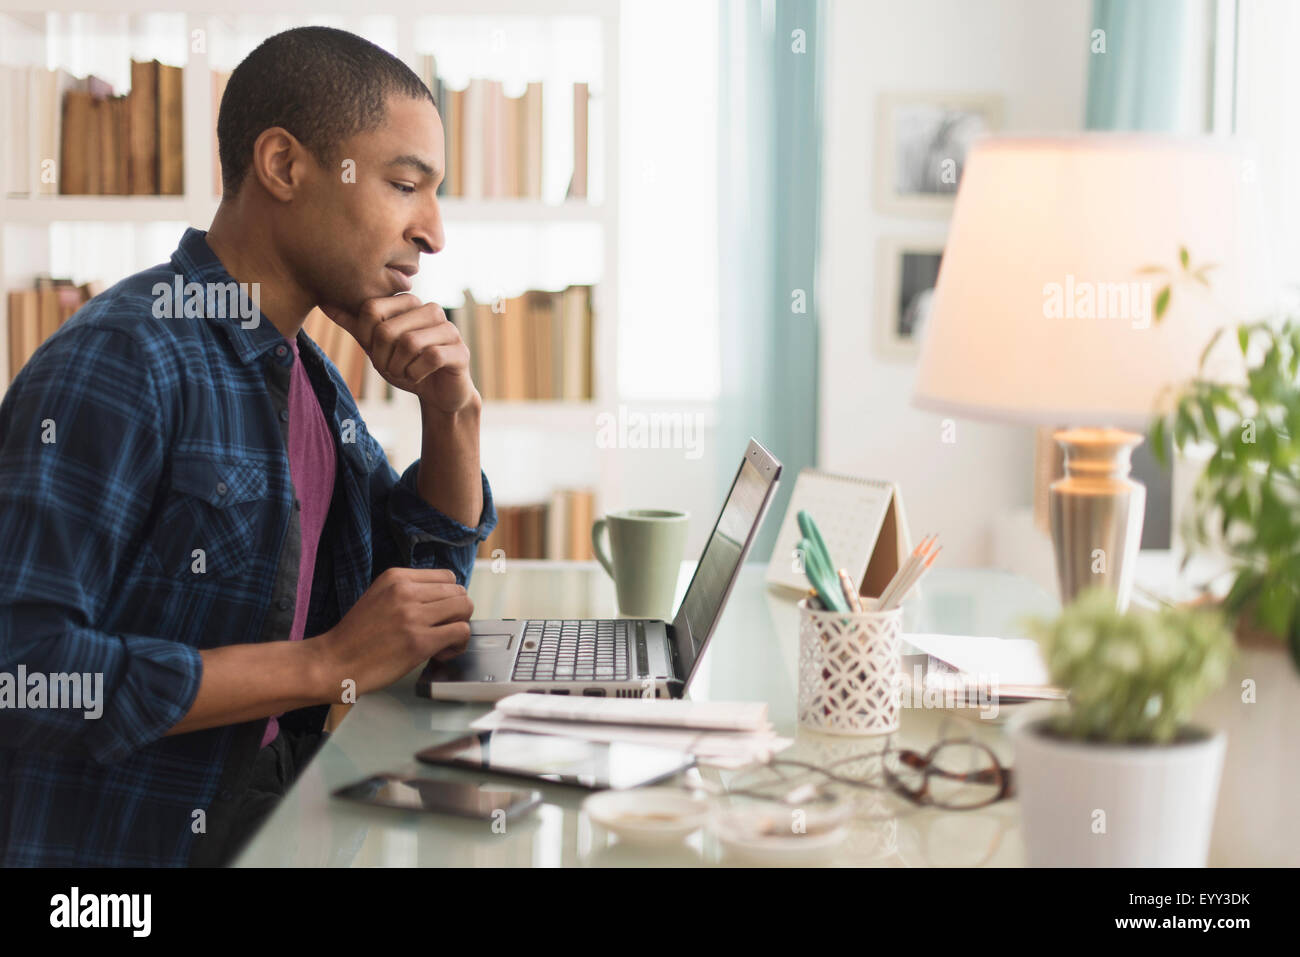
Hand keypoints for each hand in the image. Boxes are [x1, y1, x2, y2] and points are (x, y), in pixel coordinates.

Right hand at [308, 567, 473, 701]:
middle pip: (459, 591)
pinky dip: (458, 644)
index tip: (439, 614)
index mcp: (396, 577)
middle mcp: (406, 591)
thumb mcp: (379, 597)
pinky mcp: (420, 641)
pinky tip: (441, 654)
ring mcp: (413, 615)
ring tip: (443, 643)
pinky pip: (461, 632)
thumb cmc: (355, 637)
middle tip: (443, 631)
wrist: (332, 662)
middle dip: (457, 612)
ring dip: (460, 627)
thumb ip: (407, 592)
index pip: (447, 577)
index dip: (449, 597)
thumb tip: (442, 598)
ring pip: (465, 607)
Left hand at [319, 295, 476, 413]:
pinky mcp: (460, 350)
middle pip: (387, 328)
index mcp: (408, 302)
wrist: (438, 393)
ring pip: (409, 343)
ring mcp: (448, 329)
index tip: (375, 351)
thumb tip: (324, 302)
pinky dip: (416, 373)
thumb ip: (354, 324)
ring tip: (403, 372)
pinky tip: (418, 376)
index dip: (366, 337)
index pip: (371, 308)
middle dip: (381, 357)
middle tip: (389, 368)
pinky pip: (431, 357)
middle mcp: (430, 309)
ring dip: (398, 367)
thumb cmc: (407, 364)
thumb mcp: (375, 346)